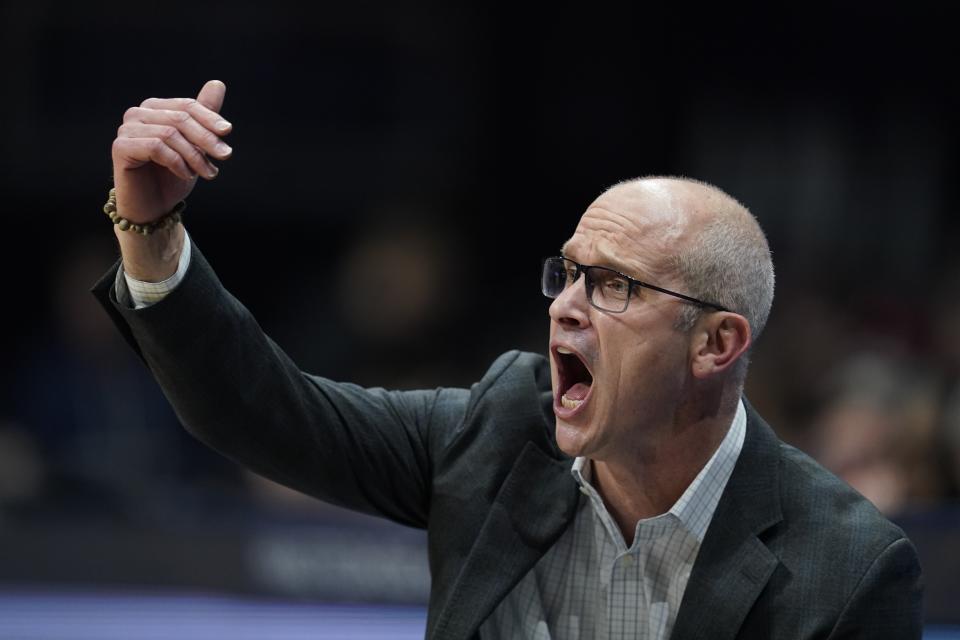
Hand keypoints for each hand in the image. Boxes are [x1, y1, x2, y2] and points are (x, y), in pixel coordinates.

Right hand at [111, 80, 232, 223]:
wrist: (154, 207)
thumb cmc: (173, 175)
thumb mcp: (195, 145)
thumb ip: (204, 115)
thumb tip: (218, 83)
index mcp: (154, 108)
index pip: (186, 106)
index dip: (209, 117)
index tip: (227, 132)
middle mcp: (137, 114)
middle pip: (180, 118)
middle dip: (206, 138)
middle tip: (225, 156)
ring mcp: (126, 129)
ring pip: (170, 134)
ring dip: (195, 155)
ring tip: (208, 172)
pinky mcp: (121, 147)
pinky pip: (156, 147)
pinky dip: (177, 162)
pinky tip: (186, 174)